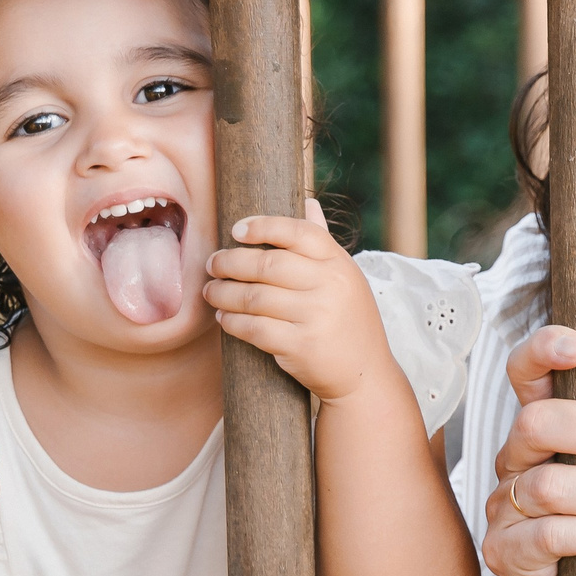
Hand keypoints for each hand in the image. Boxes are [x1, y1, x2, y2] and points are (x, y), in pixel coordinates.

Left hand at [202, 202, 401, 408]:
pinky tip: (224, 317)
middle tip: (212, 264)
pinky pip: (254, 328)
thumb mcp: (345, 278)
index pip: (300, 233)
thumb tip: (308, 202)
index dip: (264, 226)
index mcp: (340, 264)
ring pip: (254, 297)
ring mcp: (317, 317)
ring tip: (211, 292)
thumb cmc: (349, 321)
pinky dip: (233, 322)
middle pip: (268, 264)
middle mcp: (331, 286)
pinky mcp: (301, 346)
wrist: (364, 374)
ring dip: (224, 293)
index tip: (236, 230)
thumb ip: (322, 243)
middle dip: (230, 262)